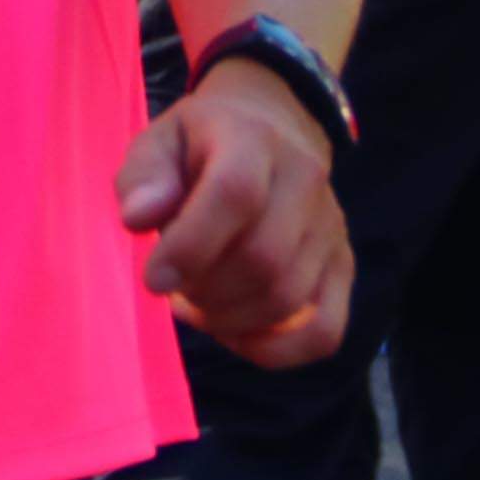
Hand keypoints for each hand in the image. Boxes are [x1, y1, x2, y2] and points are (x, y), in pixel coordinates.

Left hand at [115, 60, 352, 368]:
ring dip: (229, 319)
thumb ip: (143, 177)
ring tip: (195, 302)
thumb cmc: (201, 143)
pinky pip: (324, 331)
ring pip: (286, 298)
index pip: (236, 194)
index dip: (192, 246)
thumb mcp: (159, 141)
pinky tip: (234, 334)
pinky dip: (275, 350)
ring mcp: (330, 226)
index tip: (154, 279)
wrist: (271, 128)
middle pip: (263, 258)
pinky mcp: (341, 266)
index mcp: (252, 138)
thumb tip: (139, 217)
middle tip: (175, 286)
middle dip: (205, 289)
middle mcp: (304, 179)